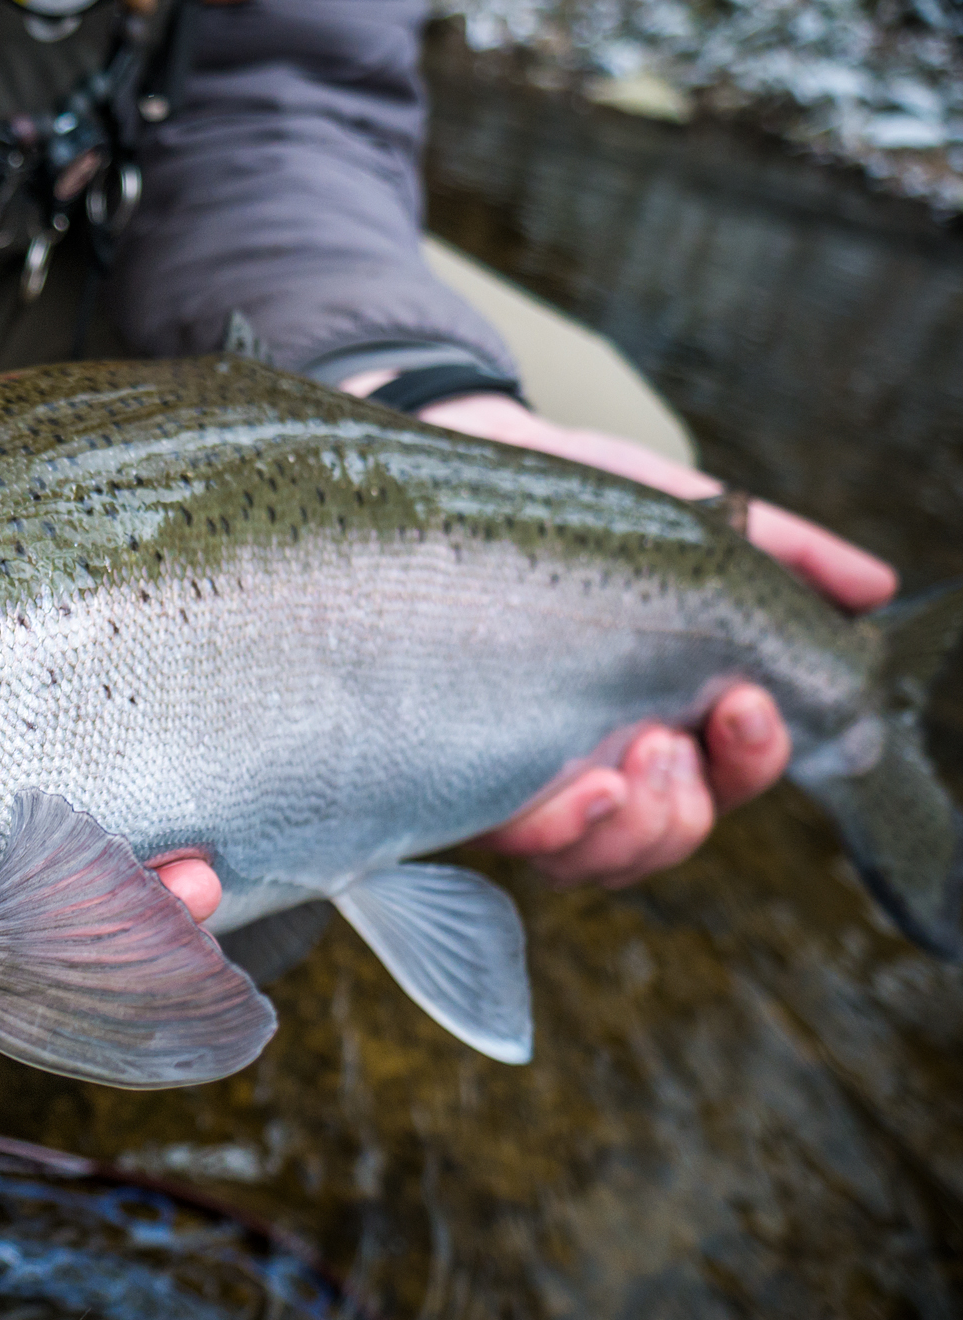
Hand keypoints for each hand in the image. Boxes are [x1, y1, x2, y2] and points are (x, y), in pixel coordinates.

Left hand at [364, 384, 896, 887]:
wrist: (448, 461)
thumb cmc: (564, 500)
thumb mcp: (675, 511)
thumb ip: (777, 550)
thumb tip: (873, 587)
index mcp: (653, 709)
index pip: (723, 776)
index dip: (750, 761)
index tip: (746, 705)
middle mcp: (588, 756)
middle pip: (660, 837)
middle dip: (686, 810)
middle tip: (672, 742)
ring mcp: (516, 770)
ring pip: (591, 858)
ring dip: (628, 829)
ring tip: (625, 761)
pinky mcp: (445, 767)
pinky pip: (505, 839)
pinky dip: (552, 829)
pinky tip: (572, 785)